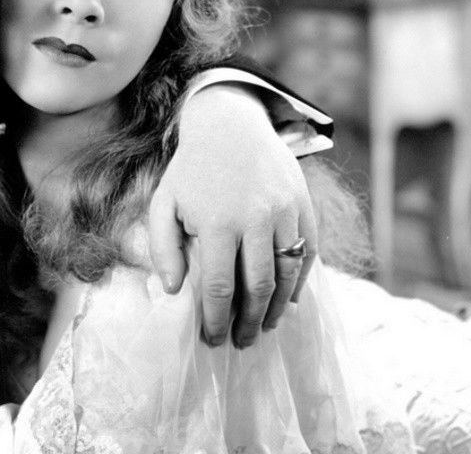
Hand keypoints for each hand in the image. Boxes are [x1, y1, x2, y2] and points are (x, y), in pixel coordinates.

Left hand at [146, 83, 316, 348]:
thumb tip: (174, 289)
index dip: (217, 320)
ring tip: (263, 327)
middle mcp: (256, 220)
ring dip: (276, 308)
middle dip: (248, 322)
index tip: (213, 339)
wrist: (231, 127)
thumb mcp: (164, 203)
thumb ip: (164, 247)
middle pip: (258, 288)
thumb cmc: (192, 171)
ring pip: (287, 274)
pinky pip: (307, 254)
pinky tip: (286, 300)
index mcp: (218, 223)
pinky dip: (299, 282)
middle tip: (240, 342)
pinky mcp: (303, 207)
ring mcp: (285, 213)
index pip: (220, 287)